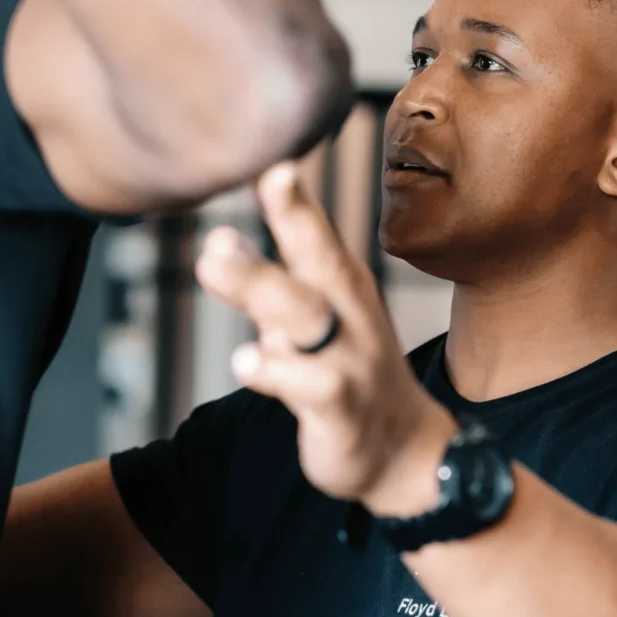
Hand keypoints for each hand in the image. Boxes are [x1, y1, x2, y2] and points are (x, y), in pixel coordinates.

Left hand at [196, 162, 459, 516]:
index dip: (294, 201)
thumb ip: (267, 281)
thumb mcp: (314, 319)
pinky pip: (310, 387)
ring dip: (258, 287)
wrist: (404, 450)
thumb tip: (220, 239)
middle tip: (229, 210)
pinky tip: (244, 360)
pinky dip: (276, 371)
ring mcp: (348, 360)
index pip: (315, 235)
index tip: (274, 166)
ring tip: (211, 263)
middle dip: (283, 227)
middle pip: (315, 263)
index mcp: (340, 286)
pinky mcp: (340, 409)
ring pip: (304, 318)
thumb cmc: (348, 370)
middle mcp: (348, 314)